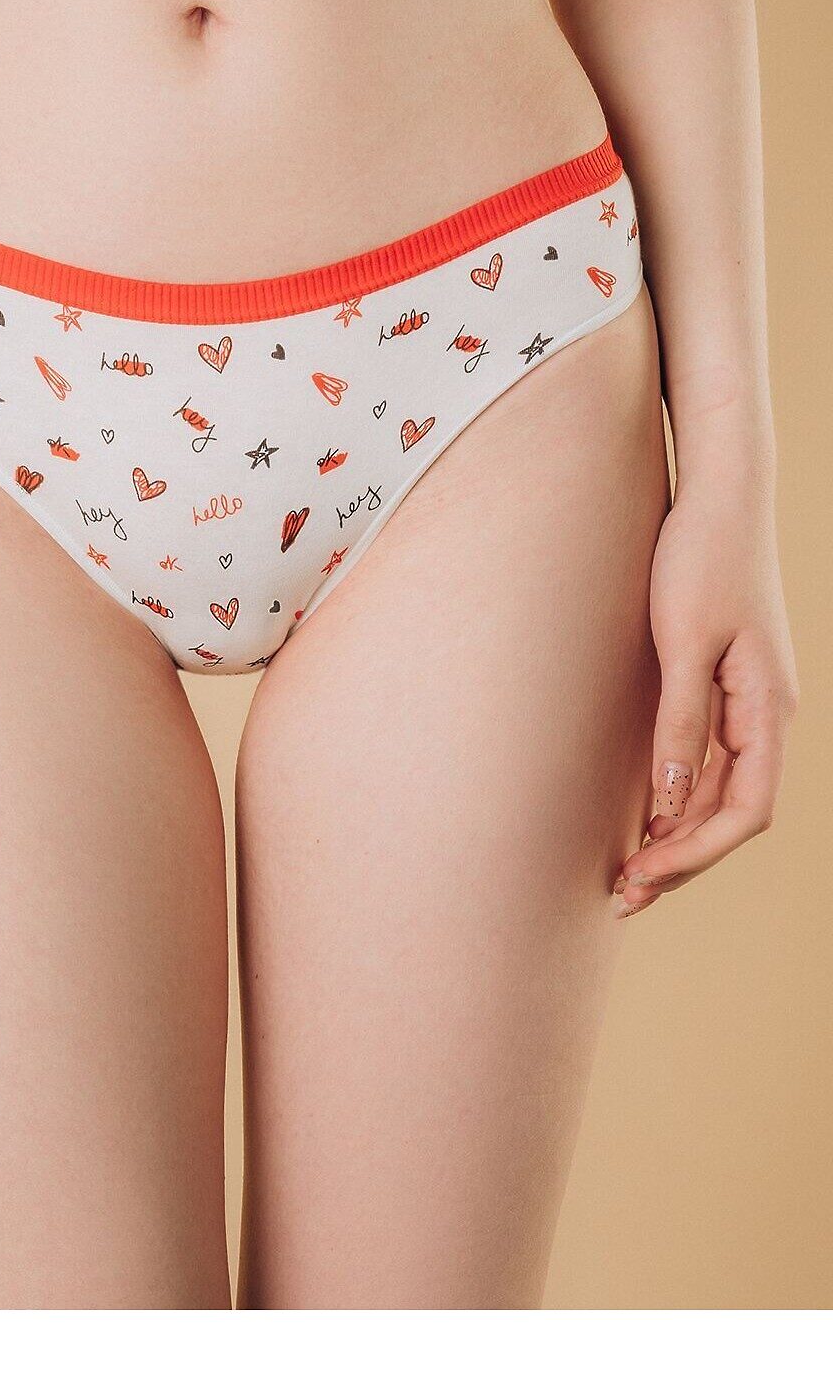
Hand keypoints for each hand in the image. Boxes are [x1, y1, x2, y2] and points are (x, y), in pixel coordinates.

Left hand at [616, 483, 797, 917]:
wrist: (720, 494)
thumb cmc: (701, 557)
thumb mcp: (683, 642)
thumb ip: (679, 723)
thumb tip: (672, 805)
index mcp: (769, 707)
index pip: (747, 811)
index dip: (696, 854)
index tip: (642, 878)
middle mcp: (769, 713)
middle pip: (734, 812)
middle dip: (683, 859)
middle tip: (621, 896)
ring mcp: (751, 700)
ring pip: (724, 791)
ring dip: (681, 834)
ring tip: (629, 870)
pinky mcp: (729, 684)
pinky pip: (712, 760)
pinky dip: (682, 795)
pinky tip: (647, 814)